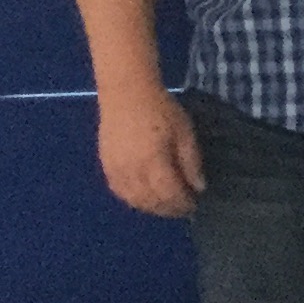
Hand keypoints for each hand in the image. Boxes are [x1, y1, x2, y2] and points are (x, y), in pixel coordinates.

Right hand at [96, 84, 204, 217]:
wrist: (127, 93)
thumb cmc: (161, 109)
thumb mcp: (185, 132)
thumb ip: (191, 162)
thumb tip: (198, 188)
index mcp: (153, 162)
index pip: (169, 195)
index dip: (183, 204)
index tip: (195, 205)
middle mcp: (132, 172)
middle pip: (151, 202)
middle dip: (169, 209)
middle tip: (183, 208)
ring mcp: (116, 171)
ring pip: (134, 201)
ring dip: (152, 208)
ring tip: (167, 205)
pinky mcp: (106, 166)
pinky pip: (120, 193)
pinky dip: (134, 200)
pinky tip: (145, 197)